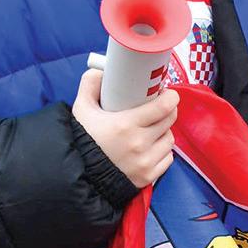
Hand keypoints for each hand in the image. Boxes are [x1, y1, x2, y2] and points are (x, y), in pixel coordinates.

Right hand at [70, 69, 177, 187]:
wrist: (77, 176)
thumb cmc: (82, 140)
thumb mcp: (82, 110)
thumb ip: (90, 85)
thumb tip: (101, 70)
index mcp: (126, 124)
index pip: (165, 106)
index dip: (170, 97)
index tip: (166, 94)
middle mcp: (139, 144)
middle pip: (170, 120)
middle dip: (167, 111)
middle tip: (158, 109)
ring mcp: (145, 162)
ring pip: (170, 139)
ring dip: (164, 132)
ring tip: (152, 129)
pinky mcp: (148, 177)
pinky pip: (168, 158)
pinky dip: (162, 152)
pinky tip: (150, 148)